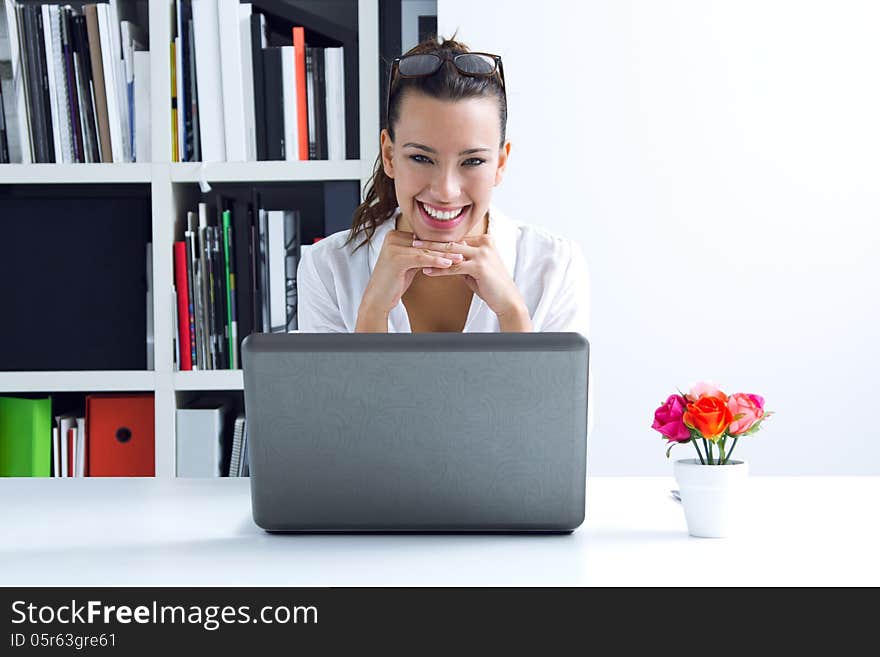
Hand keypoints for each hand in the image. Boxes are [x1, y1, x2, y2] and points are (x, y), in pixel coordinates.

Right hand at [357, 230, 464, 326]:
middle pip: (426, 243)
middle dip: (446, 247)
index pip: (424, 238)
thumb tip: (441, 249)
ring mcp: (393, 247)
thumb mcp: (409, 264)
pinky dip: (436, 261)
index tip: (459, 244)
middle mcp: (393, 238)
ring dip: (445, 254)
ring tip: (460, 257)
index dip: (442, 242)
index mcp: (395, 236)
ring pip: (425, 250)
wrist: (377, 298)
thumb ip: (421, 254)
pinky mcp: (396, 258)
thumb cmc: (393, 282)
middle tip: (464, 249)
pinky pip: (421, 259)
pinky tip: (448, 264)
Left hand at [413, 234, 527, 320]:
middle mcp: (484, 243)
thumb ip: (463, 260)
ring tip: (415, 255)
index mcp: (484, 240)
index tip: (423, 241)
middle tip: (413, 242)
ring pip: (450, 252)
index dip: (438, 241)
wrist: (507, 299)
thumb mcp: (476, 268)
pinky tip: (427, 271)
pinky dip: (439, 270)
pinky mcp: (479, 267)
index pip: (456, 239)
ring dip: (431, 254)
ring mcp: (483, 254)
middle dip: (431, 243)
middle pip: (452, 242)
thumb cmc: (491, 285)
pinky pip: (454, 267)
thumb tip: (446, 257)